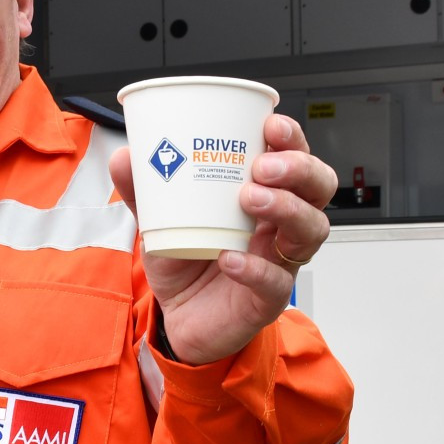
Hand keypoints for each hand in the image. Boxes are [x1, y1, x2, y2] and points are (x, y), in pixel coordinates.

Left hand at [110, 113, 335, 365]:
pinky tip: (229, 257)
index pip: (297, 159)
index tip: (270, 125)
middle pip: (319, 189)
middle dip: (299, 169)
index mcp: (264, 196)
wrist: (178, 318)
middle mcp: (279, 226)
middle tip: (263, 165)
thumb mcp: (160, 219)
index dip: (293, 140)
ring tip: (250, 198)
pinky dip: (254, 268)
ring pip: (312, 230)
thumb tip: (124, 155)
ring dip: (286, 208)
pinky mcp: (267, 299)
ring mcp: (278, 262)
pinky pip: (275, 283)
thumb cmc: (185, 262)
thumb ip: (145, 189)